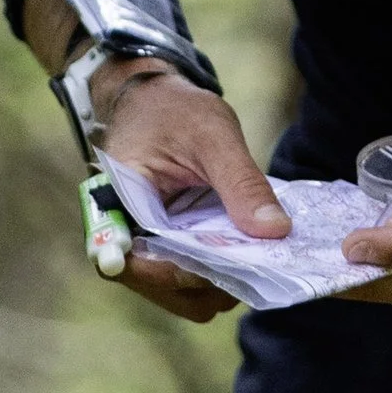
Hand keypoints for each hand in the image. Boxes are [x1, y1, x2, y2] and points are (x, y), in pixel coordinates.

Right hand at [95, 62, 287, 324]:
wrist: (158, 101)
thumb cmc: (176, 112)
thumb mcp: (214, 136)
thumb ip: (242, 184)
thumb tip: (275, 232)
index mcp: (115, 204)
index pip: (128, 264)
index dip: (172, 275)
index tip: (220, 268)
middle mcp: (123, 234)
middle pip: (159, 286)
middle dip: (206, 282)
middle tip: (254, 262)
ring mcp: (144, 245)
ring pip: (177, 291)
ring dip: (215, 282)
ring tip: (252, 254)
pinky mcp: (165, 247)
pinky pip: (188, 278)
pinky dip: (217, 272)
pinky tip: (243, 250)